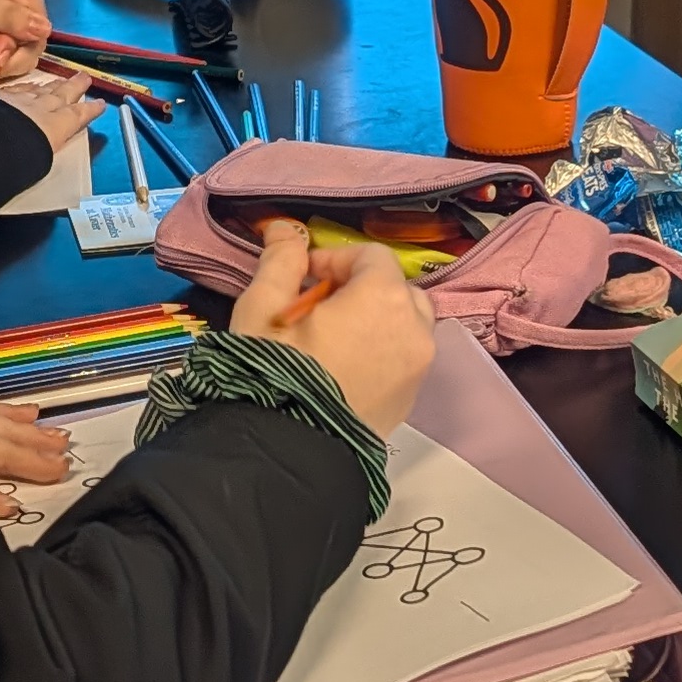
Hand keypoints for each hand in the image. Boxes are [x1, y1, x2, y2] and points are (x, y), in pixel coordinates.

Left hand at [0, 0, 49, 76]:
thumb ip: (4, 16)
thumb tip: (44, 28)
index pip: (38, 15)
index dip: (25, 36)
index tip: (0, 48)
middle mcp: (16, 7)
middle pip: (34, 41)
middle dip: (10, 55)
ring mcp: (7, 33)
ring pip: (24, 59)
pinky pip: (8, 70)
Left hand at [0, 65, 101, 159]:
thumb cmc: (7, 160)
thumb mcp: (32, 163)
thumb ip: (38, 155)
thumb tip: (37, 157)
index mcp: (51, 128)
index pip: (74, 116)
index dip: (89, 110)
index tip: (100, 103)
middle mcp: (36, 110)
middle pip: (59, 95)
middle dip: (73, 87)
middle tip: (84, 77)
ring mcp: (13, 100)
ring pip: (37, 90)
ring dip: (50, 85)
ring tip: (59, 81)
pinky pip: (13, 89)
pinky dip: (23, 87)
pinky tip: (24, 85)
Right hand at [227, 216, 436, 440]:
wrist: (288, 452)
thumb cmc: (272, 373)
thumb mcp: (262, 309)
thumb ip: (280, 261)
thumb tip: (285, 228)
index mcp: (383, 298)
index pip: (371, 256)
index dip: (335, 259)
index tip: (304, 276)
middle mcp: (414, 329)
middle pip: (396, 288)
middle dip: (361, 288)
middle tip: (318, 307)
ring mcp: (419, 367)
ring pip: (405, 324)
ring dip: (375, 320)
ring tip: (332, 339)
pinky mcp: (412, 399)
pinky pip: (404, 358)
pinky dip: (382, 351)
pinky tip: (344, 369)